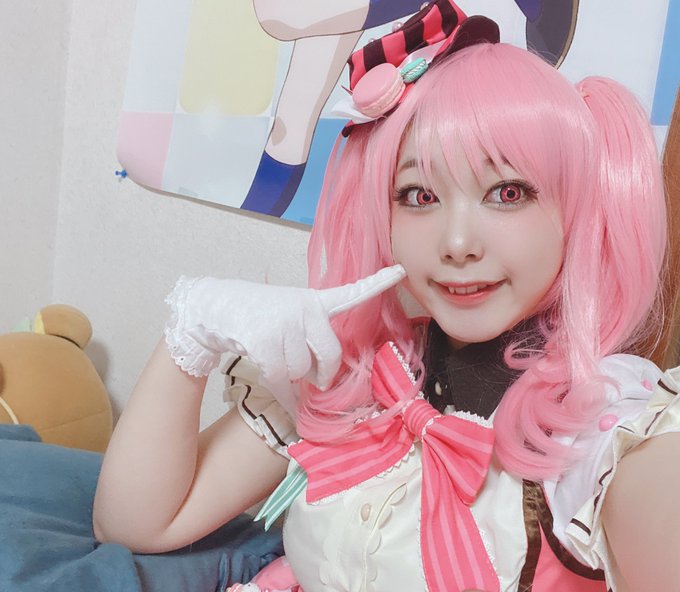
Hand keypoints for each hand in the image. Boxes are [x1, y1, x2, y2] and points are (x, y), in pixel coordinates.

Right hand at [164, 265, 404, 389]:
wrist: (216, 307)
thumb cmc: (256, 316)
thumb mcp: (288, 315)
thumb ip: (310, 338)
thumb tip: (320, 382)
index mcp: (313, 301)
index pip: (350, 292)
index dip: (377, 283)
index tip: (401, 271)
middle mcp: (303, 308)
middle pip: (330, 355)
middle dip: (322, 375)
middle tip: (316, 380)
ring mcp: (285, 322)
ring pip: (301, 370)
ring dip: (289, 376)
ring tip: (272, 356)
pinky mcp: (265, 340)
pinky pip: (280, 378)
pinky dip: (277, 388)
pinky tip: (268, 375)